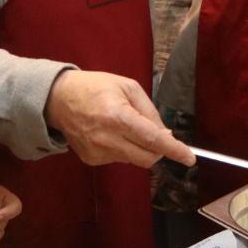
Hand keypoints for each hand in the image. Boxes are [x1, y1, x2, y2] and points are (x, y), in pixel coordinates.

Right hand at [44, 69, 195, 167]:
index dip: (174, 150)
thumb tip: (165, 134)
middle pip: (147, 157)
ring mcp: (98, 152)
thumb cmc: (95, 87)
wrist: (58, 99)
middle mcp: (108, 138)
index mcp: (118, 116)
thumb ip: (149, 111)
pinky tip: (111, 134)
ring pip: (134, 159)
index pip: (153, 140)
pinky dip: (124, 149)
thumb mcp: (127, 87)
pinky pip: (119, 160)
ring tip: (125, 127)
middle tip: (157, 135)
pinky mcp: (92, 160)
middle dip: (160, 150)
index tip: (189, 158)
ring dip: (140, 148)